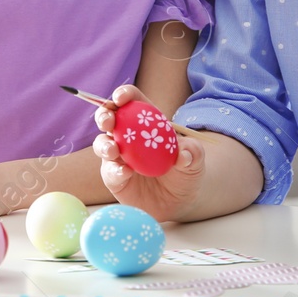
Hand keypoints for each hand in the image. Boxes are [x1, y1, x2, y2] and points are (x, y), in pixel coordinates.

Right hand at [91, 84, 205, 222]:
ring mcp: (118, 156)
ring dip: (104, 144)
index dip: (124, 94)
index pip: (132, 101)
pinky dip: (114, 170)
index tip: (121, 98)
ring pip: (102, 143)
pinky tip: (125, 173)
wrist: (178, 202)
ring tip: (113, 151)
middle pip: (109, 117)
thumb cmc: (185, 172)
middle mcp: (127, 135)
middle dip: (104, 115)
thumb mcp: (196, 160)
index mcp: (145, 121)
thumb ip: (193, 152)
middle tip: (108, 121)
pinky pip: (109, 171)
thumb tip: (184, 154)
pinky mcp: (113, 176)